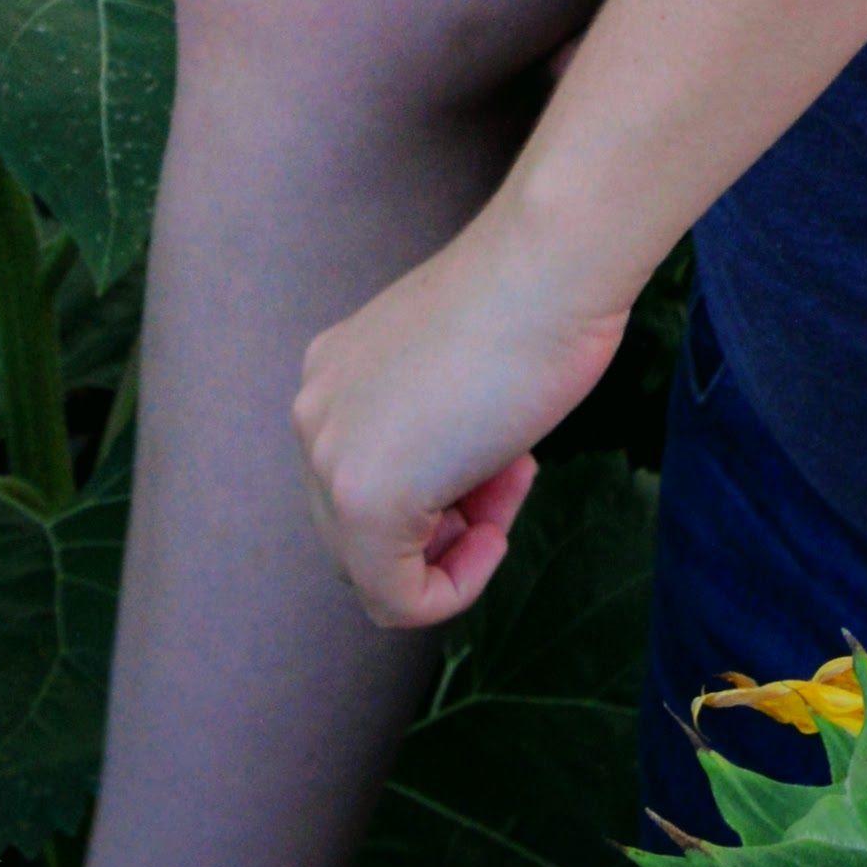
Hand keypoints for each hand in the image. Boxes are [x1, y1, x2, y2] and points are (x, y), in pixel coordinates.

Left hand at [293, 206, 642, 631]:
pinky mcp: (365, 501)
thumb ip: (430, 424)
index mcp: (333, 376)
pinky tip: (495, 536)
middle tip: (510, 476)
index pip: (370, 479)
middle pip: (365, 531)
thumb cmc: (535, 301)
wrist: (551, 268)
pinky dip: (453, 589)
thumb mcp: (458, 368)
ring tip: (510, 482)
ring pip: (377, 569)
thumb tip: (445, 490)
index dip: (446, 492)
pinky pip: (395, 599)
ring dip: (455, 548)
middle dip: (447, 522)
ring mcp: (331, 458)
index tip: (503, 455)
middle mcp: (314, 415)